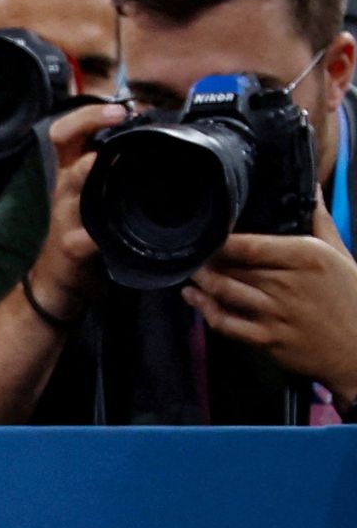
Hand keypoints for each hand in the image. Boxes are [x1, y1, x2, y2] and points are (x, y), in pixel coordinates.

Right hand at [27, 102, 130, 318]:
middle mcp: (64, 189)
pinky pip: (88, 235)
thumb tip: (155, 149)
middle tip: (122, 116)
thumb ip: (113, 176)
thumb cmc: (82, 235)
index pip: (65, 133)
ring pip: (74, 184)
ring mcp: (65, 216)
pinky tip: (122, 228)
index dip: (87, 115)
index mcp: (70, 175)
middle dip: (90, 126)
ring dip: (90, 171)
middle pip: (67, 147)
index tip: (119, 108)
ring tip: (108, 158)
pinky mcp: (73, 247)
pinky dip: (104, 232)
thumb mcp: (92, 200)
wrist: (57, 283)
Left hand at [184, 194, 356, 404]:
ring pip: (223, 291)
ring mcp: (275, 313)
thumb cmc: (351, 298)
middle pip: (231, 266)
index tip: (203, 232)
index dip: (218, 239)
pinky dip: (205, 310)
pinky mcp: (268, 339)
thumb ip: (320, 221)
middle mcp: (287, 283)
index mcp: (305, 257)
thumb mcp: (340, 255)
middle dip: (205, 259)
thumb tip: (310, 187)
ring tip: (187, 269)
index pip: (248, 244)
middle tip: (188, 250)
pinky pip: (226, 323)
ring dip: (200, 280)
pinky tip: (193, 298)